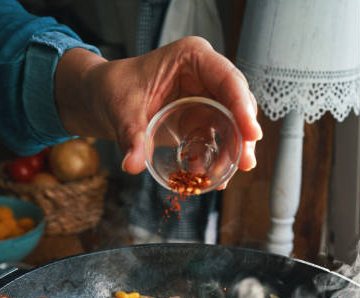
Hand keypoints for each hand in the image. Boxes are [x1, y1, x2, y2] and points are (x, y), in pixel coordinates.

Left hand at [55, 37, 261, 182]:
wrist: (107, 100)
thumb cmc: (115, 89)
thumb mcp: (121, 110)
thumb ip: (129, 136)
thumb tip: (132, 165)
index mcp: (192, 57)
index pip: (228, 78)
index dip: (243, 106)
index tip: (252, 134)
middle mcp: (207, 75)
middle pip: (238, 103)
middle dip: (244, 135)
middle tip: (246, 163)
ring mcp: (207, 98)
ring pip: (233, 124)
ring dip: (234, 152)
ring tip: (226, 178)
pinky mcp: (203, 119)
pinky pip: (218, 140)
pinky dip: (217, 159)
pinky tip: (212, 179)